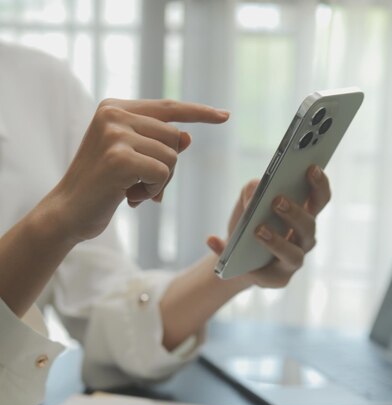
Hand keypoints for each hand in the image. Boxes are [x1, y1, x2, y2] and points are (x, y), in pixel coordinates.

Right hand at [50, 98, 228, 242]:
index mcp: (115, 108)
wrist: (68, 212)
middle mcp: (114, 114)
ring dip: (160, 183)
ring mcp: (116, 134)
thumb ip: (156, 146)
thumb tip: (187, 137)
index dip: (199, 113)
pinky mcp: (120, 158)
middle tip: (144, 186)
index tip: (224, 116)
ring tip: (133, 192)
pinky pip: (163, 173)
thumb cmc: (100, 188)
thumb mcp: (131, 162)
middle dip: (169, 167)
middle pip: (174, 136)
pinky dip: (153, 191)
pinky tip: (131, 199)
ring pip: (171, 156)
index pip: (167, 107)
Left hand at [207, 164, 330, 288]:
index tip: (311, 168)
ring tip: (257, 230)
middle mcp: (304, 239)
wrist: (236, 256)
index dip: (319, 184)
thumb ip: (252, 190)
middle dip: (294, 213)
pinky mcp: (278, 280)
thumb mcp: (248, 200)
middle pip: (309, 226)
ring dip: (275, 241)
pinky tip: (214, 241)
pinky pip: (261, 273)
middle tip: (277, 201)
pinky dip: (233, 255)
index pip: (320, 199)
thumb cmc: (250, 222)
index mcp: (304, 215)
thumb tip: (254, 194)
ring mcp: (294, 261)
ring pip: (293, 254)